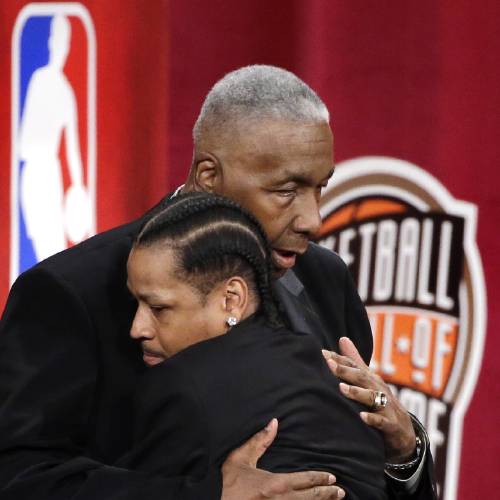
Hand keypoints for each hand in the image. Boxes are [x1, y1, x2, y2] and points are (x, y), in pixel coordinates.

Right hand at [221, 418, 344, 498]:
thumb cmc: (228, 485)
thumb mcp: (239, 459)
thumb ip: (258, 441)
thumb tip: (274, 422)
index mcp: (276, 484)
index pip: (306, 480)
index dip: (320, 479)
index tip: (332, 477)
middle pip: (312, 497)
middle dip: (327, 494)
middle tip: (340, 491)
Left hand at [322, 337, 415, 462]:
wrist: (404, 431)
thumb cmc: (381, 401)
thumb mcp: (368, 380)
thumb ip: (354, 360)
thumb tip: (342, 338)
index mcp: (371, 379)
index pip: (354, 366)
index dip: (339, 359)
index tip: (323, 353)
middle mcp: (378, 389)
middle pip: (362, 378)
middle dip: (345, 371)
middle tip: (329, 364)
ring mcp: (386, 406)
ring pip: (371, 397)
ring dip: (357, 392)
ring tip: (341, 388)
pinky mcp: (391, 425)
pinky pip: (382, 422)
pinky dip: (372, 419)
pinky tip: (361, 417)